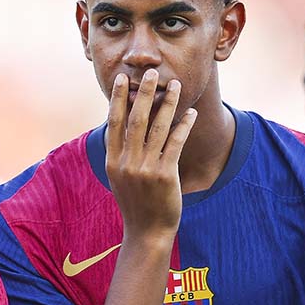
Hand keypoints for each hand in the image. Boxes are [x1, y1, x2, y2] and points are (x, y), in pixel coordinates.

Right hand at [105, 69, 196, 237]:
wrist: (146, 232)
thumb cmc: (135, 204)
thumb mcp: (119, 178)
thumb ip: (119, 154)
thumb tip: (118, 129)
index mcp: (113, 161)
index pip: (114, 122)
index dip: (117, 99)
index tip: (121, 79)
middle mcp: (127, 161)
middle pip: (136, 119)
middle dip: (144, 93)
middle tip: (151, 72)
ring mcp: (146, 168)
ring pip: (158, 127)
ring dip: (168, 103)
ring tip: (175, 85)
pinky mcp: (165, 174)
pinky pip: (175, 142)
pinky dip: (184, 125)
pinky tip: (191, 113)